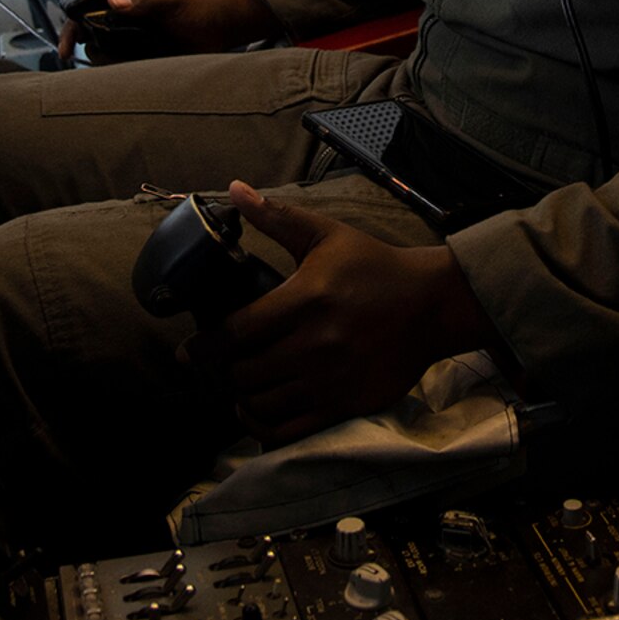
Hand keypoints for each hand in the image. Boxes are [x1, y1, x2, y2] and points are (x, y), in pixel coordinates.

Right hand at [58, 0, 282, 62]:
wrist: (222, 25)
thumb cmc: (196, 4)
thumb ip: (142, 0)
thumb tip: (112, 3)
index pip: (87, 9)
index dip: (72, 27)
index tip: (68, 47)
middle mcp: (123, 19)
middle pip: (90, 34)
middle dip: (87, 47)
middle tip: (101, 56)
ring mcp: (131, 39)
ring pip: (103, 54)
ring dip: (105, 62)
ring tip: (128, 60)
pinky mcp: (142, 58)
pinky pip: (121, 68)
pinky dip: (118, 73)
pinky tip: (133, 72)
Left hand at [183, 181, 502, 445]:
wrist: (432, 305)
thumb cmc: (374, 266)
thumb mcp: (325, 234)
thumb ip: (276, 217)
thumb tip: (234, 189)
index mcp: (305, 300)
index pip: (238, 332)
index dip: (203, 348)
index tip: (185, 354)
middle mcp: (316, 344)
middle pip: (245, 373)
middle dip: (223, 372)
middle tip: (217, 367)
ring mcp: (332, 380)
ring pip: (264, 405)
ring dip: (241, 399)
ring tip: (236, 387)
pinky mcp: (348, 405)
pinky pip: (291, 430)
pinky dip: (265, 427)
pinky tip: (259, 411)